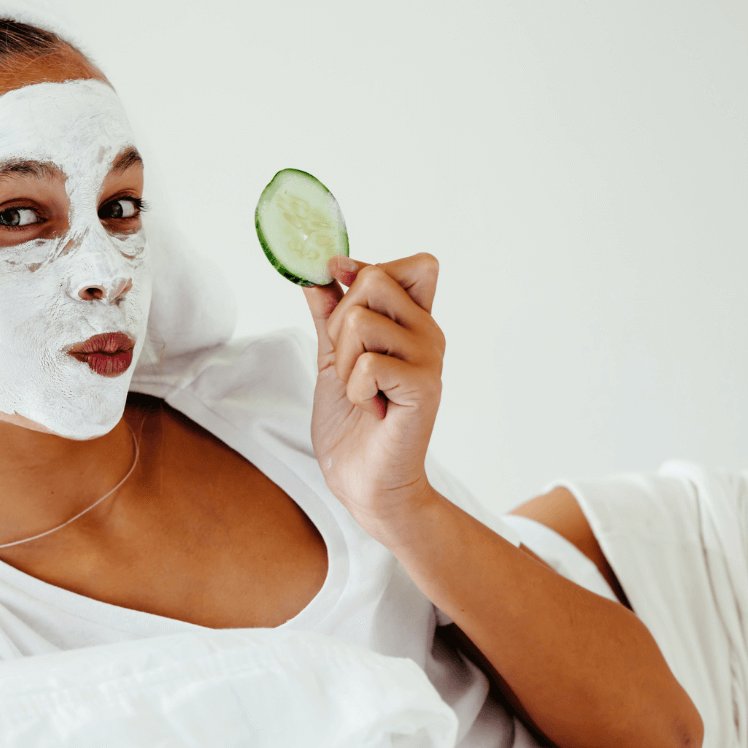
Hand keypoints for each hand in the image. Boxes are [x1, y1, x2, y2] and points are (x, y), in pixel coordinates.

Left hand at [302, 253, 444, 540]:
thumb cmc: (352, 424)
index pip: (414, 265)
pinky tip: (371, 408)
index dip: (366, 267)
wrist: (363, 482)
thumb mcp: (332, 358)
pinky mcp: (424, 388)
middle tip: (350, 364)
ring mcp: (430, 359)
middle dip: (340, 321)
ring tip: (361, 391)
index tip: (335, 280)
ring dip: (344, 362)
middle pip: (375, 280)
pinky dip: (354, 389)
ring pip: (361, 320)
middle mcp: (429, 334)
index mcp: (413, 323)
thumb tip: (318, 273)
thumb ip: (329, 315)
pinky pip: (368, 362)